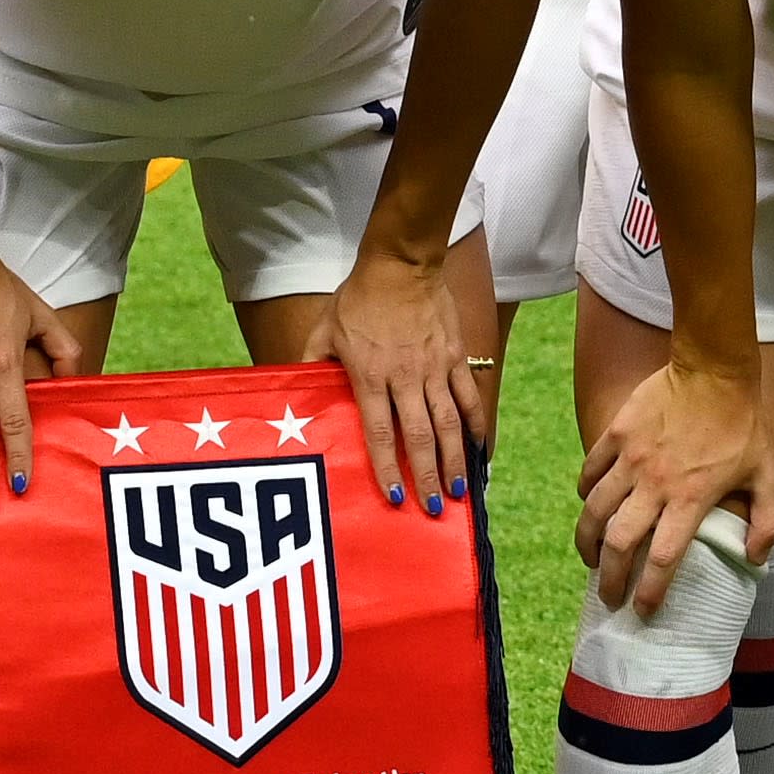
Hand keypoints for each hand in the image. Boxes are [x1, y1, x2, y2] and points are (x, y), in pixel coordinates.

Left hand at [318, 242, 483, 516]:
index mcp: (370, 376)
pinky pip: (468, 396)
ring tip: (457, 491)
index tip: (394, 497)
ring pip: (448, 423)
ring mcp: (434, 368)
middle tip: (433, 509)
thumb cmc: (357, 298)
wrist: (401, 264)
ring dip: (453, 460)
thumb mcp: (324, 329)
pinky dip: (475, 424)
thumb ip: (311, 362)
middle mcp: (405, 378)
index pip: (379, 432)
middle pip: (419, 437)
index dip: (386, 468)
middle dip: (426, 476)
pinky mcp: (454, 356)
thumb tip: (294, 386)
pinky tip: (479, 448)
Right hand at [572, 349, 772, 614]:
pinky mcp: (617, 434)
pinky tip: (588, 504)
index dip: (650, 590)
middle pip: (618, 542)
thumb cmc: (744, 424)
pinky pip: (590, 472)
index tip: (643, 610)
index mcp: (690, 499)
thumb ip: (768, 521)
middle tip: (608, 595)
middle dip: (609, 577)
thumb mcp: (769, 474)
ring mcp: (631, 458)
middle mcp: (654, 484)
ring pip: (594, 510)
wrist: (714, 369)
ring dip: (587, 541)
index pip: (662, 559)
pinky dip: (585, 493)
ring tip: (589, 558)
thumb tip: (754, 558)